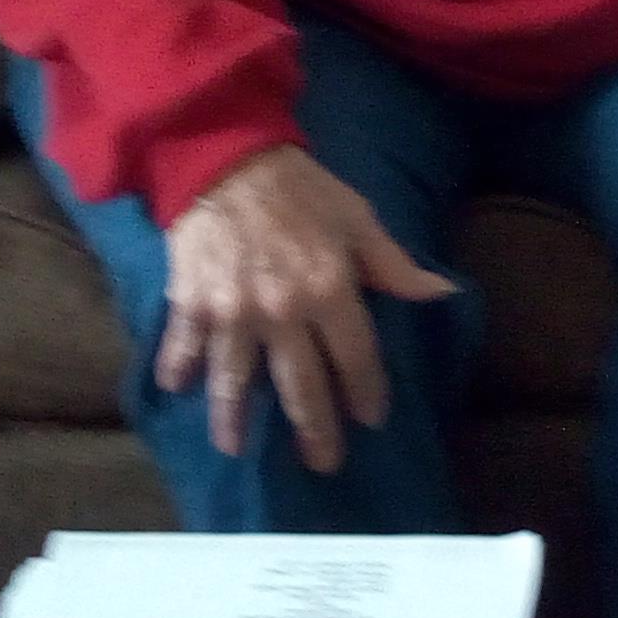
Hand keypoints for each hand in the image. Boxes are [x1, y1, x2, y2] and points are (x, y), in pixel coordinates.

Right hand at [155, 146, 457, 471]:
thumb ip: (394, 265)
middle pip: (301, 385)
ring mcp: (233, 312)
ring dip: (235, 419)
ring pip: (236, 381)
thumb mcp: (358, 218)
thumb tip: (443, 294)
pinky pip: (184, 346)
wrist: (226, 154)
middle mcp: (283, 311)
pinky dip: (178, 369)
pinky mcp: (192, 302)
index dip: (366, 392)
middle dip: (314, 429)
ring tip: (234, 449)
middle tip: (322, 463)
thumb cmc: (301, 188)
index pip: (355, 358)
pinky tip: (174, 391)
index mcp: (330, 289)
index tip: (371, 419)